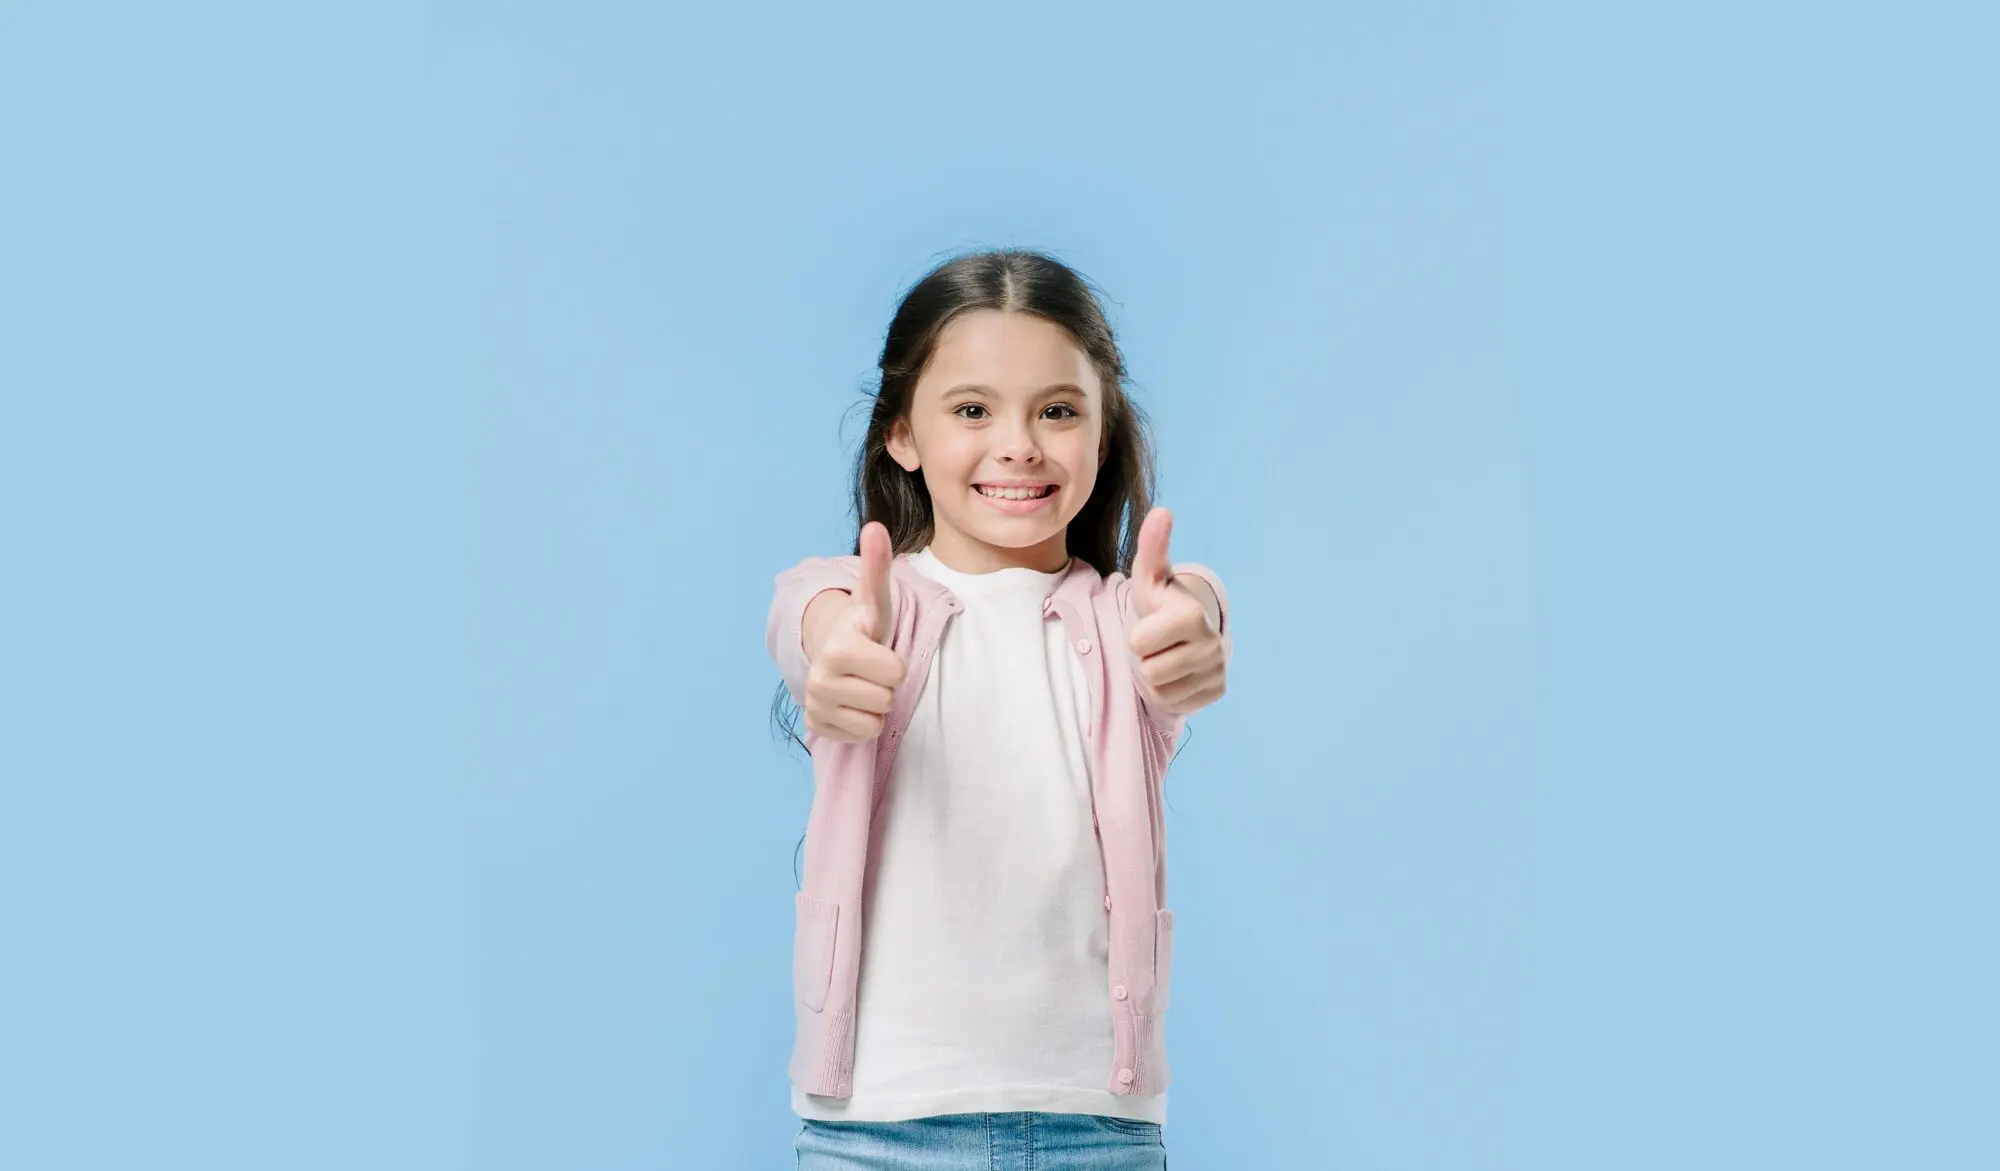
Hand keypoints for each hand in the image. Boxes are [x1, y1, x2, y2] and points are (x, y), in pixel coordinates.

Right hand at [803, 521, 906, 740]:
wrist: (830, 651)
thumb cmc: (862, 628)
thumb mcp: (874, 601)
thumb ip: (876, 567)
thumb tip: (875, 526)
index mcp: (839, 648)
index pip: (896, 673)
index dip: (895, 662)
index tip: (878, 649)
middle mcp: (821, 678)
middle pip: (887, 699)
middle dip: (885, 684)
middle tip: (870, 669)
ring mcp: (816, 703)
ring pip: (875, 722)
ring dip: (875, 705)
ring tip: (862, 684)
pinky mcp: (816, 725)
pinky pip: (860, 736)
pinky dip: (862, 723)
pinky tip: (852, 702)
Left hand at [1127, 507, 1226, 714]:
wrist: (1185, 632)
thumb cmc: (1160, 603)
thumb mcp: (1150, 577)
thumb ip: (1152, 546)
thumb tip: (1162, 511)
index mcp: (1193, 615)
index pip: (1139, 643)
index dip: (1137, 636)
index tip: (1151, 625)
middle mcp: (1211, 645)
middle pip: (1148, 671)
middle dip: (1146, 658)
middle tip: (1159, 643)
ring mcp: (1217, 671)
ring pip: (1159, 690)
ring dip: (1155, 676)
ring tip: (1167, 656)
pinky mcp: (1217, 692)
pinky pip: (1174, 704)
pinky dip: (1170, 692)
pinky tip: (1178, 673)